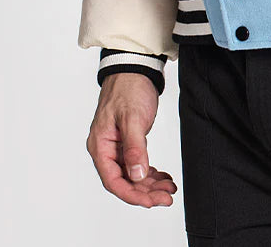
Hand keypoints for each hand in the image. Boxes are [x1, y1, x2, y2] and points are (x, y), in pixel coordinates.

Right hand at [86, 72, 177, 207]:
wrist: (134, 69)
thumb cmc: (129, 89)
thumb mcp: (132, 118)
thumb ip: (135, 148)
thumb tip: (137, 176)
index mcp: (100, 146)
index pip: (113, 180)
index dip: (132, 194)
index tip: (151, 201)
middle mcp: (106, 150)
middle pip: (124, 181)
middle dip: (145, 192)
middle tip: (167, 197)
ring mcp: (117, 147)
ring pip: (133, 175)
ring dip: (151, 185)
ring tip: (169, 189)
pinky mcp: (128, 142)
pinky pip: (138, 165)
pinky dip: (151, 173)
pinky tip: (164, 178)